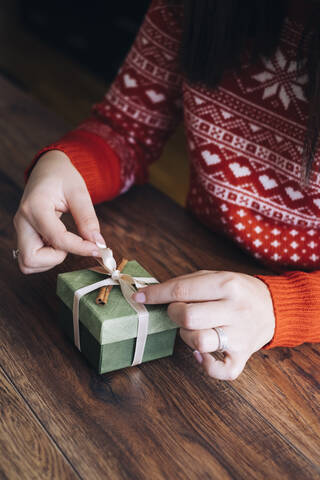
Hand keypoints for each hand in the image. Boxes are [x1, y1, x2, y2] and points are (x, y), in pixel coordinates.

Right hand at [13, 150, 105, 273]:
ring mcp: (21, 229)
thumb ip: (87, 218)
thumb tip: (97, 243)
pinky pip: (30, 259)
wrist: (48, 169)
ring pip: (28, 263)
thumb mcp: (79, 192)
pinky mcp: (24, 234)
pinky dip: (46, 259)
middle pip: (31, 259)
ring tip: (65, 242)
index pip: (57, 238)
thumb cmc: (62, 177)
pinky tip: (58, 243)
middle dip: (56, 258)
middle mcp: (23, 221)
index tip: (97, 248)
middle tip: (73, 243)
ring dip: (50, 260)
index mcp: (35, 207)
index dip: (80, 248)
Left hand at [132, 270, 274, 379]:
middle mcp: (235, 309)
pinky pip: (220, 370)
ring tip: (192, 330)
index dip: (156, 295)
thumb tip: (150, 292)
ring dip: (186, 336)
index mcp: (227, 285)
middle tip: (177, 312)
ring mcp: (240, 336)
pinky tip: (202, 353)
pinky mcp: (244, 356)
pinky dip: (205, 365)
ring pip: (200, 342)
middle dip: (173, 314)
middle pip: (188, 317)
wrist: (273, 307)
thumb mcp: (216, 276)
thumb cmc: (237, 291)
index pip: (182, 290)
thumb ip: (186, 283)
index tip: (140, 297)